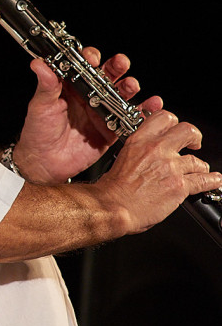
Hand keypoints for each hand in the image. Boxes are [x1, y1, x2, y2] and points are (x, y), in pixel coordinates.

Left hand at [11, 48, 162, 183]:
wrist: (44, 164)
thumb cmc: (38, 132)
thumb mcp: (40, 106)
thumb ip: (46, 86)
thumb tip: (39, 64)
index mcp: (71, 86)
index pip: (85, 65)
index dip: (91, 58)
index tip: (92, 58)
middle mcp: (89, 96)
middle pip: (108, 75)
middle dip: (116, 66)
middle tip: (120, 63)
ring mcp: (101, 112)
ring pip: (121, 94)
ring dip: (129, 86)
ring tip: (131, 85)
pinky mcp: (111, 130)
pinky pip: (130, 118)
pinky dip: (144, 111)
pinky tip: (152, 104)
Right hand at [94, 110, 221, 235]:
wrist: (113, 206)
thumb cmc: (113, 189)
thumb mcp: (123, 158)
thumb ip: (140, 152)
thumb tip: (149, 155)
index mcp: (140, 140)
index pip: (164, 118)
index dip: (173, 123)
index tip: (175, 130)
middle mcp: (157, 150)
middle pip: (187, 131)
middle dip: (194, 137)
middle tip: (194, 143)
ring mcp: (170, 167)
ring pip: (197, 161)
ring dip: (200, 166)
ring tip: (201, 170)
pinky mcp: (179, 186)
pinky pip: (203, 181)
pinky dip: (211, 180)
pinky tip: (214, 180)